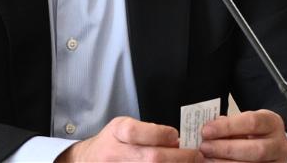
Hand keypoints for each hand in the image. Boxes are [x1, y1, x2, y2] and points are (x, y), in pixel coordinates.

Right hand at [57, 116, 203, 161]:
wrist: (90, 161)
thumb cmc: (113, 142)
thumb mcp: (123, 127)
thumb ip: (147, 131)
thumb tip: (176, 140)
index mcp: (117, 133)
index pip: (138, 132)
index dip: (160, 134)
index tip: (176, 136)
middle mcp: (116, 154)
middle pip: (152, 158)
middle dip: (180, 157)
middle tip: (196, 155)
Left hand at [198, 110, 286, 162]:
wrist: (268, 144)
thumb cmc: (251, 132)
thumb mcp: (243, 122)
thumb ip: (228, 125)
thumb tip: (208, 131)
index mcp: (272, 123)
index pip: (252, 122)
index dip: (228, 127)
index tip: (207, 130)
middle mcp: (280, 145)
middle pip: (256, 150)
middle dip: (227, 149)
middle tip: (205, 147)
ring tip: (207, 159)